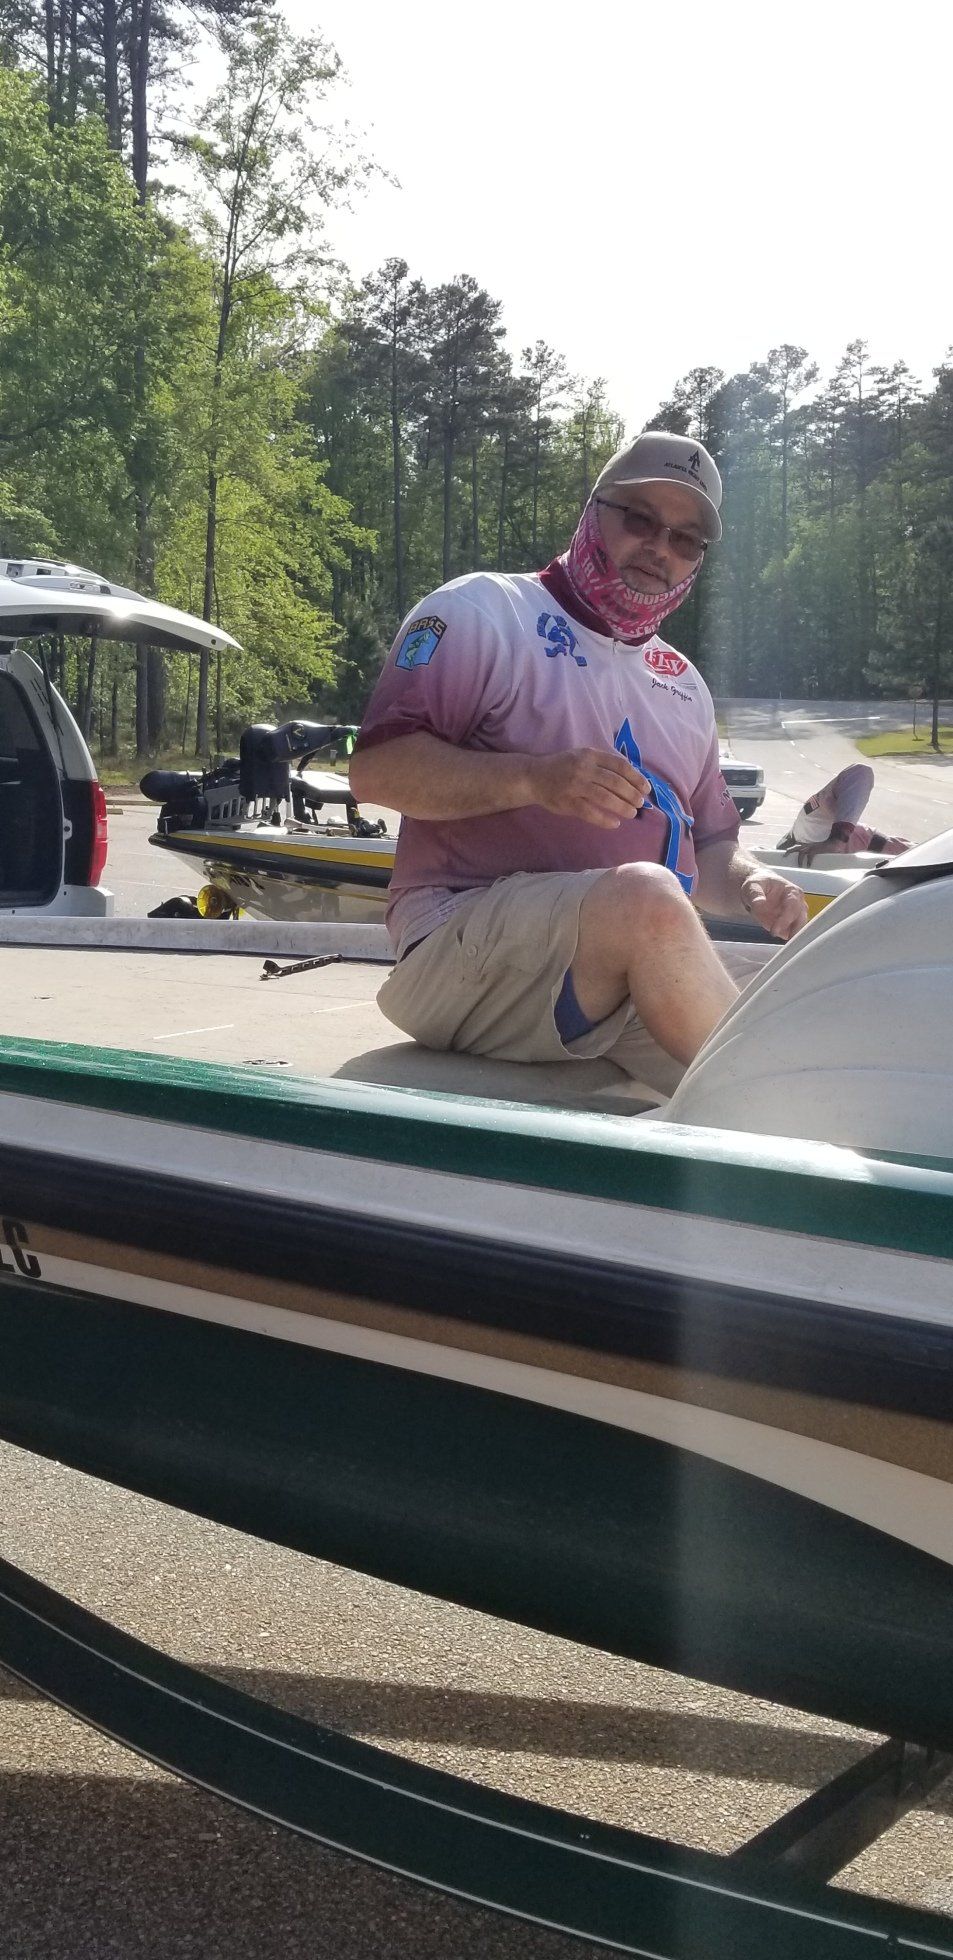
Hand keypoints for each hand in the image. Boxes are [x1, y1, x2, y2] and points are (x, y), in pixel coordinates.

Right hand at [530, 748, 649, 828]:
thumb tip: (631, 778)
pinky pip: (590, 813)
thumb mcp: (582, 757)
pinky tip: (615, 824)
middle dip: (632, 794)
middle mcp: (583, 768)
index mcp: (590, 755)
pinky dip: (605, 819)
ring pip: (605, 797)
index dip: (636, 777)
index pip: (620, 765)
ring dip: (622, 807)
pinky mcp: (567, 802)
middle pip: (615, 782)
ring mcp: (575, 786)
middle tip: (640, 803)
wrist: (533, 776)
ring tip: (632, 813)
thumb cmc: (562, 767)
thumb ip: (603, 764)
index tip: (646, 788)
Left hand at [740, 870, 808, 940]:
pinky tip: (782, 947)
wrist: (759, 889)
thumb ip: (756, 895)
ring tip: (782, 947)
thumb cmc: (759, 885)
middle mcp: (798, 904)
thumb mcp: (752, 886)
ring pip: (798, 929)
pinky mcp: (790, 926)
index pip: (793, 907)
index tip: (774, 931)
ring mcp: (795, 916)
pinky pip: (791, 935)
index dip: (785, 920)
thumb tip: (759, 903)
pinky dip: (787, 941)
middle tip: (782, 943)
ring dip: (791, 937)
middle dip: (793, 932)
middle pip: (801, 920)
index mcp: (792, 892)